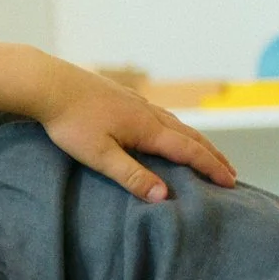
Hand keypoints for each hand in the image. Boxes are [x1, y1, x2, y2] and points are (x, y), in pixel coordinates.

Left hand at [34, 65, 236, 201]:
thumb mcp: (99, 155)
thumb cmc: (70, 122)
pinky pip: (158, 114)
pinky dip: (174, 127)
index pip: (189, 151)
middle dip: (211, 155)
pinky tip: (165, 128)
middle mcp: (147, 112)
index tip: (231, 182)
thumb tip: (163, 196)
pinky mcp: (121, 96)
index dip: (211, 167)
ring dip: (195, 140)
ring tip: (205, 152)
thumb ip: (131, 175)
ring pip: (175, 122)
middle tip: (230, 171)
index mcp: (147, 128)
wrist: (47, 83)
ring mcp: (135, 101)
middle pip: (189, 135)